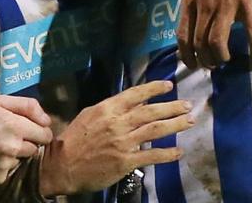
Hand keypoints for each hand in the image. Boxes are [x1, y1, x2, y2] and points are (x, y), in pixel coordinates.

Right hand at [0, 95, 53, 187]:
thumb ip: (27, 106)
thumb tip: (47, 119)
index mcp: (15, 126)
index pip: (45, 135)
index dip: (39, 131)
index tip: (29, 129)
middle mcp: (12, 148)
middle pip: (33, 149)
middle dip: (25, 142)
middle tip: (6, 135)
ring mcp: (3, 166)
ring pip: (19, 161)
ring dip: (12, 155)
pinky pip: (6, 173)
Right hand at [39, 80, 192, 195]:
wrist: (62, 165)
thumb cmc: (74, 138)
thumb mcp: (90, 115)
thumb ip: (113, 108)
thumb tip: (137, 102)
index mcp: (108, 109)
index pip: (136, 94)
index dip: (154, 88)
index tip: (169, 85)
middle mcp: (118, 123)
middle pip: (151, 111)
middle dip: (173, 107)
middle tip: (188, 105)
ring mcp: (123, 143)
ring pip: (155, 130)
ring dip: (175, 125)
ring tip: (189, 122)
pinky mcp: (126, 162)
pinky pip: (151, 156)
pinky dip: (168, 153)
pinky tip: (179, 151)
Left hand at [178, 0, 251, 69]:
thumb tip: (197, 15)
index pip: (182, 35)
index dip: (186, 55)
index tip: (192, 63)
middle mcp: (205, 4)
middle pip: (200, 44)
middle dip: (206, 60)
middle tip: (213, 64)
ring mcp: (226, 4)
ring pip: (218, 42)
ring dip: (222, 58)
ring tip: (228, 61)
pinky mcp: (248, 2)